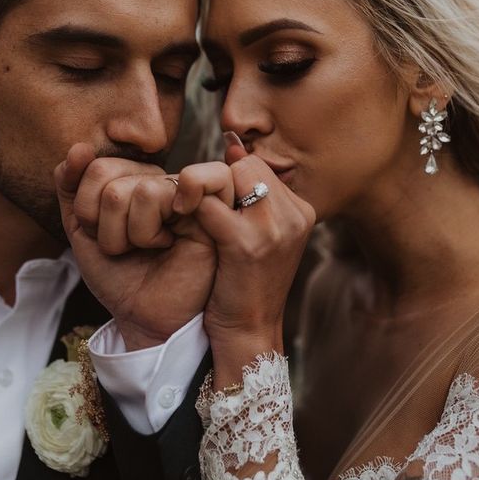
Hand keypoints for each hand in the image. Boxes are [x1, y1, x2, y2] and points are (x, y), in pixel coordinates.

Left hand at [55, 143, 226, 349]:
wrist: (145, 317)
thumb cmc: (121, 276)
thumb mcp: (82, 230)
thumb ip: (72, 187)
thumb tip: (79, 148)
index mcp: (135, 179)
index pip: (95, 167)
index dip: (87, 211)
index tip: (106, 238)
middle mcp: (160, 180)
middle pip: (107, 174)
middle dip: (105, 224)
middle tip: (127, 246)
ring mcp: (183, 192)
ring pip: (136, 188)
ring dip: (132, 234)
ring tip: (151, 248)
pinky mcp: (207, 208)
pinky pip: (166, 193)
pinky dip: (152, 230)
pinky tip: (170, 241)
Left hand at [174, 138, 315, 386]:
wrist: (249, 333)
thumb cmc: (246, 287)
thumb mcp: (259, 239)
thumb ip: (250, 197)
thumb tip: (231, 146)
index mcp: (301, 211)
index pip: (259, 166)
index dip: (229, 178)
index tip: (210, 200)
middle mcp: (295, 215)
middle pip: (246, 164)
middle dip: (214, 181)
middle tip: (193, 207)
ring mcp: (275, 228)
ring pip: (228, 176)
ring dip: (198, 191)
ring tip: (185, 215)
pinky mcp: (247, 244)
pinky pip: (208, 204)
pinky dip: (187, 209)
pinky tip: (176, 229)